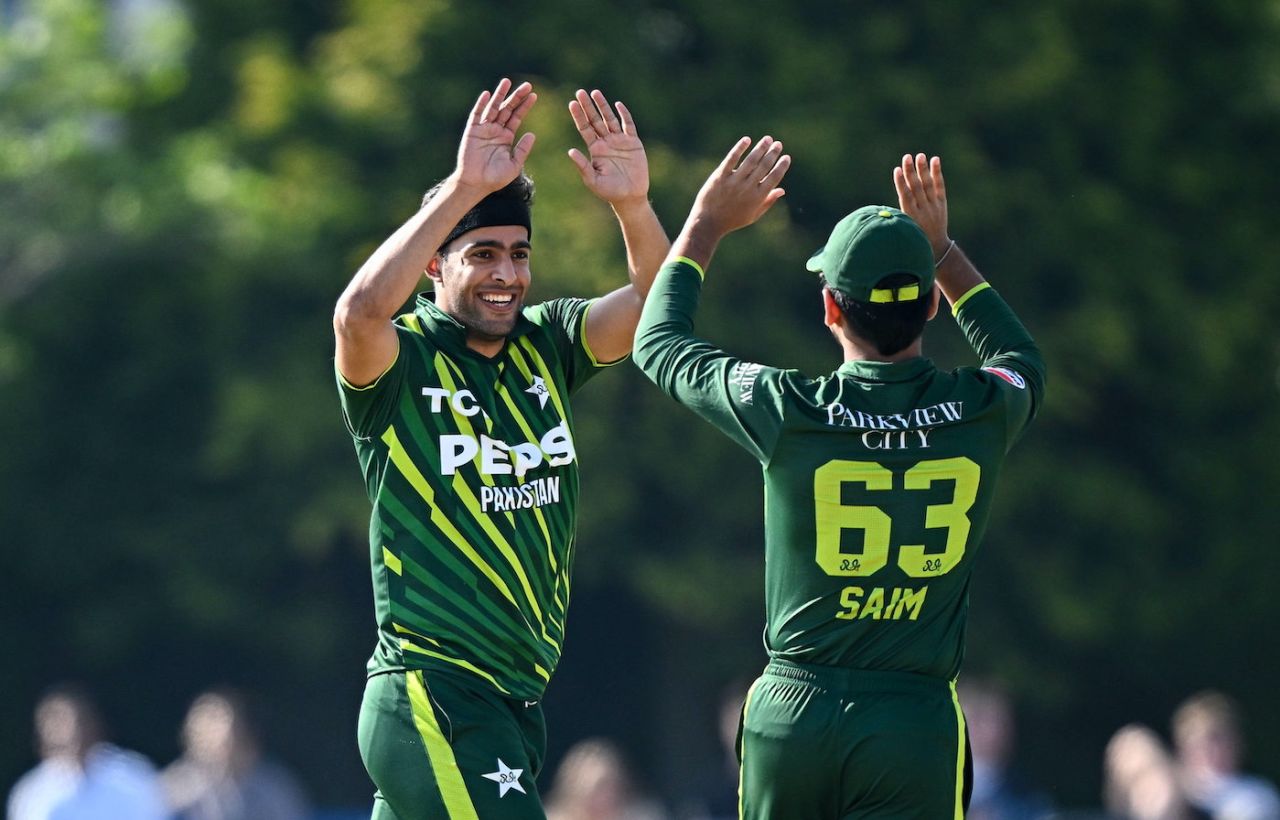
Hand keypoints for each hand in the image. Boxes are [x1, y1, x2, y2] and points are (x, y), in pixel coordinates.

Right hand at [456, 78, 537, 191]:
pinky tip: (488, 95)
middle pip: (507, 109)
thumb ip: (523, 150)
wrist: (476, 184)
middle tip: (527, 85)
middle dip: (517, 97)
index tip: (534, 95)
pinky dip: (481, 105)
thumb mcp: (514, 165)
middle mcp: (495, 130)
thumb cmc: (495, 178)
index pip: (517, 117)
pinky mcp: (472, 131)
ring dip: (500, 95)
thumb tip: (532, 134)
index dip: (525, 106)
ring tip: (507, 82)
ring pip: (493, 108)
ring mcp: (483, 129)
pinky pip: (476, 115)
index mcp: (506, 137)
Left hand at [567, 89, 648, 205]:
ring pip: (610, 119)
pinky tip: (618, 104)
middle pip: (595, 120)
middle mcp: (606, 142)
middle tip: (580, 92)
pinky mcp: (633, 142)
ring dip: (603, 106)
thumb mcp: (593, 180)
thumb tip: (570, 151)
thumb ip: (582, 166)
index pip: (585, 129)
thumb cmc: (610, 191)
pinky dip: (624, 115)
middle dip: (588, 106)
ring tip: (595, 93)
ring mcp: (620, 141)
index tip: (572, 103)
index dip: (579, 116)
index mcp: (595, 150)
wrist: (630, 196)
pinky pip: (628, 125)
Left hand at [690, 136, 790, 235]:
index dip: (781, 166)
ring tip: (767, 139)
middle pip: (764, 166)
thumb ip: (767, 202)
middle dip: (773, 153)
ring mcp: (733, 182)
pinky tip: (747, 140)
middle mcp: (747, 188)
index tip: (786, 157)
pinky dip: (740, 148)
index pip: (774, 178)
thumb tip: (782, 190)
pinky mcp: (720, 177)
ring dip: (760, 148)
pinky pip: (731, 159)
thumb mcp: (752, 215)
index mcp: (757, 198)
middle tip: (778, 144)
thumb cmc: (732, 220)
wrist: (708, 223)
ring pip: (750, 161)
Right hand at [893, 153, 950, 256]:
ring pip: (928, 185)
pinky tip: (935, 160)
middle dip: (910, 172)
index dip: (900, 183)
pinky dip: (937, 173)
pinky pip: (940, 186)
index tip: (896, 170)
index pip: (905, 196)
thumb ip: (897, 217)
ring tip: (919, 155)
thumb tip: (878, 212)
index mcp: (912, 216)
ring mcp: (934, 206)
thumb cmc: (914, 238)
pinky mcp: (942, 203)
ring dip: (923, 169)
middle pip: (916, 188)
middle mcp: (924, 210)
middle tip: (906, 157)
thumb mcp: (904, 230)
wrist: (936, 247)